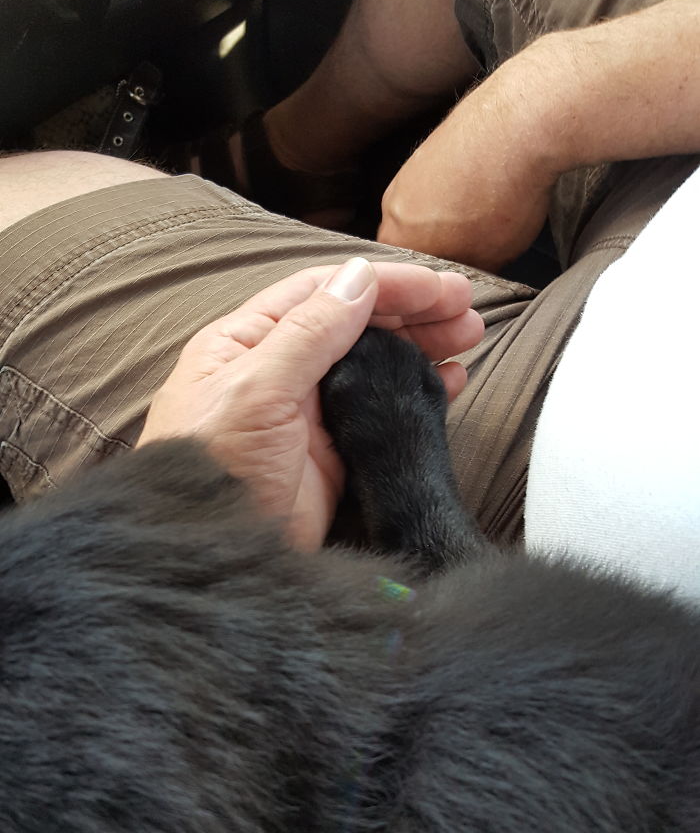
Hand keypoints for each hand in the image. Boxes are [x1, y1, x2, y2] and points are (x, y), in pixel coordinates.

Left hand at [137, 258, 483, 549]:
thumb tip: (358, 280)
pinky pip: (382, 412)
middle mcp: (279, 371)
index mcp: (247, 342)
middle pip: (356, 325)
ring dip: (422, 347)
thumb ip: (308, 334)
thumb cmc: (212, 470)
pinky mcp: (333, 456)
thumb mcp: (256, 391)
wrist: (214, 553)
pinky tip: (449, 383)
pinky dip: (416, 394)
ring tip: (469, 338)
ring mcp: (308, 415)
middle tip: (466, 311)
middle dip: (413, 313)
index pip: (324, 293)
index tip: (437, 287)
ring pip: (374, 365)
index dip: (384, 284)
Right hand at [377, 56, 559, 270]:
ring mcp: (411, 168)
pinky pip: (440, 179)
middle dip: (438, 249)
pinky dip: (459, 188)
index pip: (404, 276)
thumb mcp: (492, 260)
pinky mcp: (433, 143)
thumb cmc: (504, 196)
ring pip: (424, 208)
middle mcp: (393, 202)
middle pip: (409, 240)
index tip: (457, 285)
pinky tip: (491, 189)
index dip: (432, 284)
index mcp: (398, 239)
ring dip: (449, 216)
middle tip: (473, 255)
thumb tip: (468, 277)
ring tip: (486, 217)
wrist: (522, 122)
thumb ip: (467, 274)